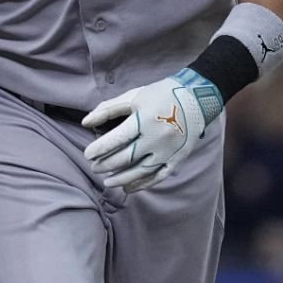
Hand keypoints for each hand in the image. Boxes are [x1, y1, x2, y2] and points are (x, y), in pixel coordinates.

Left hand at [82, 70, 221, 192]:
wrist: (196, 98)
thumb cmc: (161, 95)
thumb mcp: (134, 96)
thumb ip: (109, 109)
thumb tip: (86, 122)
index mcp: (144, 119)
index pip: (117, 139)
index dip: (100, 148)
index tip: (87, 154)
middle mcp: (156, 138)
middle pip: (126, 157)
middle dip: (107, 165)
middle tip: (94, 167)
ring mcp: (168, 151)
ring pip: (141, 171)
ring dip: (121, 179)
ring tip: (107, 181)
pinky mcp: (177, 158)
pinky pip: (158, 176)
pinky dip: (142, 184)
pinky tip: (128, 188)